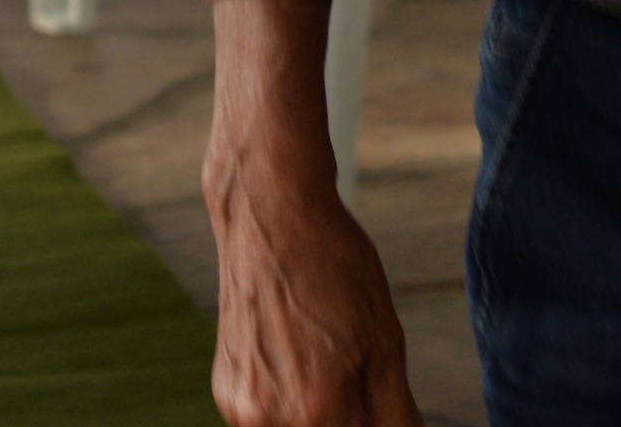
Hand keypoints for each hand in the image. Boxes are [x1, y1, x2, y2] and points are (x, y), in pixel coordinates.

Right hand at [207, 151, 420, 426]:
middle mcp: (268, 421)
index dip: (372, 424)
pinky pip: (267, 414)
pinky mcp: (225, 389)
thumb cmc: (333, 268)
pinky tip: (302, 354)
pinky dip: (290, 398)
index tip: (378, 407)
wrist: (270, 215)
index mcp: (317, 415)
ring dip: (318, 414)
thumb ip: (394, 415)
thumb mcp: (385, 344)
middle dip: (348, 419)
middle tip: (356, 376)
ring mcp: (239, 408)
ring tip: (329, 361)